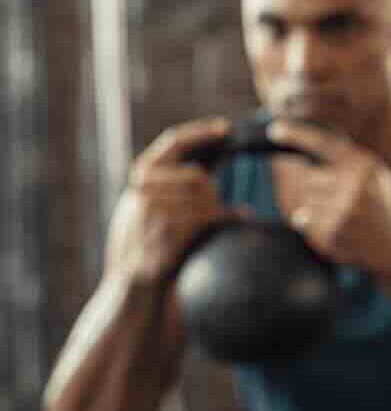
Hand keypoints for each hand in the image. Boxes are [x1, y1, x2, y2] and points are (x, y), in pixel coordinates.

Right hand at [111, 117, 239, 284]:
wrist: (132, 282)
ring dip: (221, 208)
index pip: (173, 142)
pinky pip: (208, 214)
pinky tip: (239, 218)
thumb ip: (173, 185)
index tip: (226, 128)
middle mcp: (143, 187)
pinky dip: (228, 217)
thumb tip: (208, 170)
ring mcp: (152, 206)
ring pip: (205, 195)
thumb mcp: (151, 207)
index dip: (201, 133)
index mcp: (141, 176)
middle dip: (215, 191)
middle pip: (197, 174)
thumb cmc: (150, 244)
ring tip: (230, 218)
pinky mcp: (166, 226)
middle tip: (224, 207)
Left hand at [265, 120, 390, 273]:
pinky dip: (310, 221)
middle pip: (307, 176)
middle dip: (315, 187)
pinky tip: (332, 224)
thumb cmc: (379, 204)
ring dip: (314, 206)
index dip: (296, 135)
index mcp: (363, 166)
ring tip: (338, 214)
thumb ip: (349, 156)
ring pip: (304, 198)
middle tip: (336, 199)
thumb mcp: (375, 173)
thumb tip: (310, 140)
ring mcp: (342, 210)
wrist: (390, 245)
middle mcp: (353, 185)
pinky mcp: (332, 231)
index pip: (323, 143)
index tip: (275, 130)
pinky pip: (302, 218)